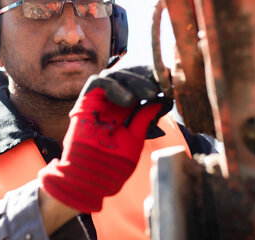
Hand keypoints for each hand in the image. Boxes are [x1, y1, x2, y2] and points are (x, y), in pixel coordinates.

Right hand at [38, 66, 172, 212]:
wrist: (91, 179)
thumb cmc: (112, 165)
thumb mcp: (135, 137)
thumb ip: (144, 118)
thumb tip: (160, 100)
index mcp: (123, 112)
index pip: (138, 89)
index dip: (152, 82)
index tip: (170, 82)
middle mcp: (110, 104)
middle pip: (127, 78)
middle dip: (146, 77)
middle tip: (163, 82)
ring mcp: (97, 102)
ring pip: (115, 76)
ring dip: (134, 80)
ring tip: (150, 93)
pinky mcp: (85, 102)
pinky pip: (99, 83)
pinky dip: (115, 86)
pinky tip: (129, 100)